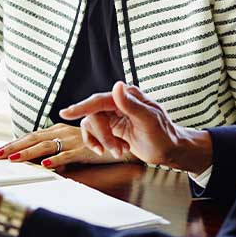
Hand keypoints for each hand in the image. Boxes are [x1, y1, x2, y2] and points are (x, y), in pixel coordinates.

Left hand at [0, 122, 134, 167]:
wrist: (119, 140)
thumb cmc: (93, 143)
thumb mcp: (70, 142)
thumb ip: (54, 147)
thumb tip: (35, 157)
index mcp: (57, 130)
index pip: (30, 136)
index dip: (14, 143)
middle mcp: (62, 133)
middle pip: (33, 139)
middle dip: (13, 147)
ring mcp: (72, 141)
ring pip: (46, 146)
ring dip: (28, 153)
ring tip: (13, 159)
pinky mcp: (83, 150)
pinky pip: (68, 155)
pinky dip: (56, 160)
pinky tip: (45, 165)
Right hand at [61, 81, 211, 172]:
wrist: (170, 150)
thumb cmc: (164, 135)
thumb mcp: (149, 120)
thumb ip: (130, 104)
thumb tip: (117, 86)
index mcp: (127, 96)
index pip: (99, 100)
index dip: (81, 107)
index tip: (65, 113)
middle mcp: (118, 103)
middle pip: (94, 115)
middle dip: (103, 136)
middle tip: (116, 150)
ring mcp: (114, 115)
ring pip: (93, 125)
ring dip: (104, 141)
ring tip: (120, 151)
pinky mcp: (111, 127)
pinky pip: (94, 134)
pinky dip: (101, 144)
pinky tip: (115, 150)